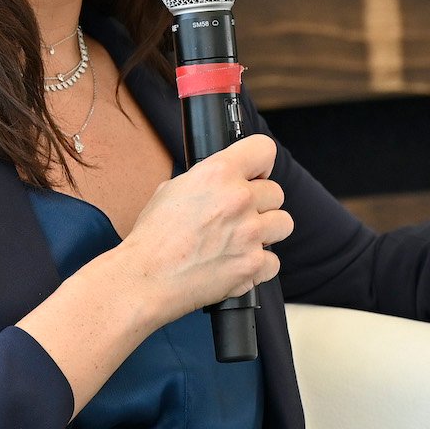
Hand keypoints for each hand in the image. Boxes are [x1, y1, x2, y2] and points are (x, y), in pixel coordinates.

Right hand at [118, 134, 293, 324]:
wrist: (145, 278)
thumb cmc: (153, 237)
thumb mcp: (173, 189)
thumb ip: (206, 181)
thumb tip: (223, 181)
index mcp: (218, 174)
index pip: (263, 149)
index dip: (260, 163)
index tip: (255, 174)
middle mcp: (239, 199)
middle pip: (276, 192)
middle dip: (260, 204)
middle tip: (237, 217)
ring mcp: (250, 234)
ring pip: (284, 223)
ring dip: (266, 232)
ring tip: (242, 240)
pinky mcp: (252, 265)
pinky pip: (274, 261)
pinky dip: (258, 265)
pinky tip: (237, 264)